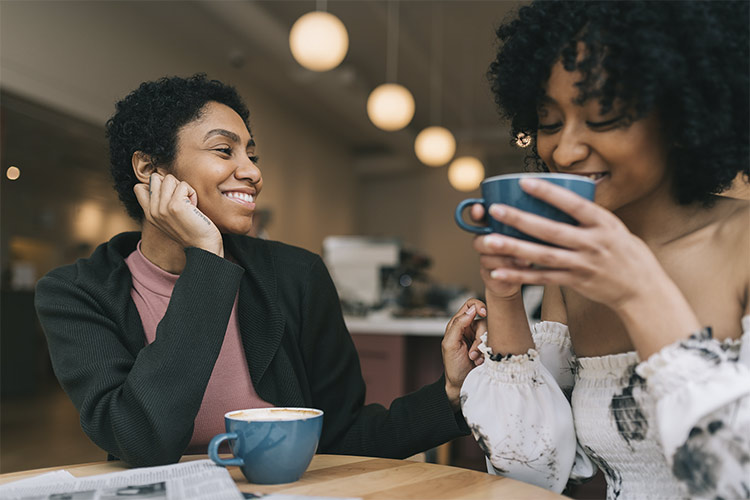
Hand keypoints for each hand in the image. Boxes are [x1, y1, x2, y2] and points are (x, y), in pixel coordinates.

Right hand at [133, 173, 222, 255]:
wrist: (203, 247)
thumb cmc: (192, 229)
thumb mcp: (169, 218)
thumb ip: (161, 203)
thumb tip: (159, 180)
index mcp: (149, 214)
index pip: (139, 188)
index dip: (157, 185)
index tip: (170, 196)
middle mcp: (153, 211)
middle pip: (155, 178)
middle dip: (172, 184)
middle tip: (182, 200)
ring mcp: (162, 208)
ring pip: (169, 179)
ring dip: (183, 188)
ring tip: (188, 204)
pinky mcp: (175, 206)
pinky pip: (183, 185)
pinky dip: (192, 193)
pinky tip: (194, 207)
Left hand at [442, 298, 486, 410]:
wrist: (460, 385)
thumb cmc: (453, 366)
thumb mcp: (449, 344)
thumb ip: (458, 325)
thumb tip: (472, 309)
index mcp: (459, 323)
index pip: (471, 305)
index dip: (479, 306)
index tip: (483, 313)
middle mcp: (471, 328)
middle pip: (485, 320)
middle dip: (480, 337)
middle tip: (473, 351)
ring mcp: (482, 338)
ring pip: (491, 332)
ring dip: (483, 348)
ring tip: (475, 358)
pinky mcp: (491, 347)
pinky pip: (496, 343)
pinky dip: (488, 353)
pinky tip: (480, 361)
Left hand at [478, 178, 667, 310]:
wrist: (644, 291)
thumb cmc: (628, 254)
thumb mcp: (616, 227)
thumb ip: (590, 216)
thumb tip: (563, 196)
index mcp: (604, 223)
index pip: (574, 204)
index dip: (548, 193)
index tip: (523, 181)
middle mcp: (593, 244)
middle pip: (551, 231)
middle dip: (520, 219)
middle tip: (495, 210)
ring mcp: (583, 264)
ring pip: (542, 256)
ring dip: (513, 248)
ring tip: (488, 241)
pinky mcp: (575, 282)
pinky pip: (542, 278)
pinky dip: (520, 275)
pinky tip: (499, 270)